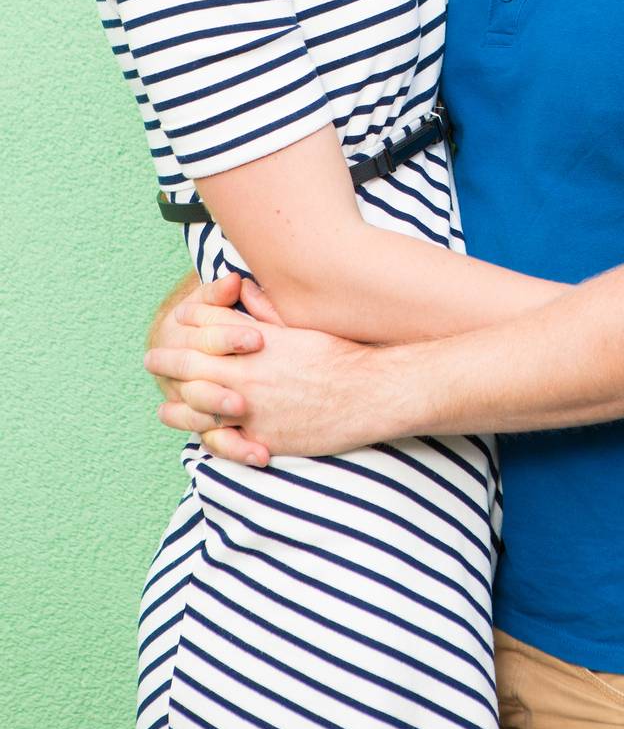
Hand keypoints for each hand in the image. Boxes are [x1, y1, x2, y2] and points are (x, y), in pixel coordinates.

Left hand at [145, 298, 373, 461]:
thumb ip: (265, 308)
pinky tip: (198, 437)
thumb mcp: (300, 325)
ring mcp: (251, 410)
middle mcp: (246, 375)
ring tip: (163, 408)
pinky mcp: (262, 439)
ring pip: (197, 409)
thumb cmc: (338, 354)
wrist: (367, 393)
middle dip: (167, 362)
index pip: (205, 328)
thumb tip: (241, 287)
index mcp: (254, 343)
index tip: (173, 324)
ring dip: (176, 407)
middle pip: (191, 366)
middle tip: (151, 360)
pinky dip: (207, 438)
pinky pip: (224, 441)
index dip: (185, 324)